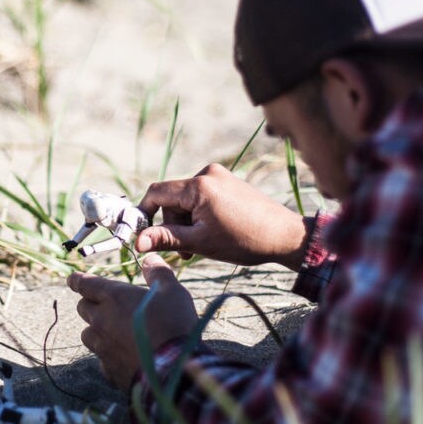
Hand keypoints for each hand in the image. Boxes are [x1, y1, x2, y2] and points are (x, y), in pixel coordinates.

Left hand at [69, 253, 196, 389]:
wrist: (174, 369)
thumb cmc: (174, 325)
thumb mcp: (173, 292)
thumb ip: (158, 273)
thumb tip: (150, 259)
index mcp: (114, 298)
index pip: (85, 284)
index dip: (77, 279)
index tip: (72, 278)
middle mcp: (101, 321)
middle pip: (83, 308)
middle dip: (90, 302)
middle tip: (103, 303)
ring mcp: (102, 347)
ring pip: (88, 334)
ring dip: (97, 329)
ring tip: (113, 330)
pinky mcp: (108, 369)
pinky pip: (101, 358)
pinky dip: (109, 354)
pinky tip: (124, 355)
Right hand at [135, 163, 310, 269]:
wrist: (285, 235)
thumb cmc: (244, 240)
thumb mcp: (200, 242)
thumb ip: (166, 238)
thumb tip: (137, 242)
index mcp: (199, 186)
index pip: (156, 193)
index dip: (145, 214)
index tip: (145, 235)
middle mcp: (208, 173)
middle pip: (172, 198)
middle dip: (173, 224)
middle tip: (186, 250)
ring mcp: (220, 175)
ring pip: (186, 199)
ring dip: (187, 222)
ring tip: (202, 243)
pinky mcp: (228, 181)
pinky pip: (201, 196)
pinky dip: (200, 214)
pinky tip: (213, 231)